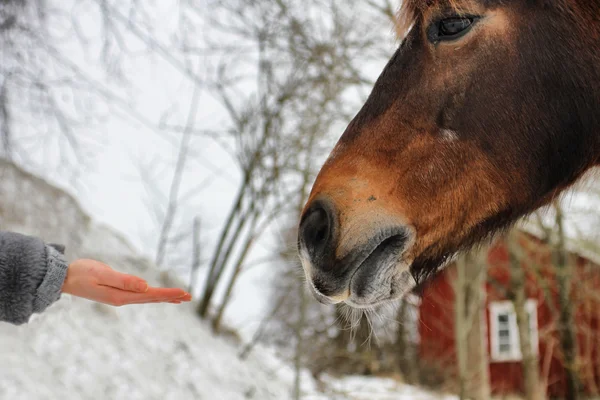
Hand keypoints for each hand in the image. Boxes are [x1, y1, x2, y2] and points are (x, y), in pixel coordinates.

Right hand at [61, 259, 191, 305]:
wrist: (64, 278)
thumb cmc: (82, 273)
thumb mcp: (103, 274)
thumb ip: (124, 281)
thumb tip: (145, 287)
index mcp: (121, 296)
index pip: (151, 295)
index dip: (168, 294)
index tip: (184, 293)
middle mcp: (122, 299)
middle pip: (152, 299)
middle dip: (171, 297)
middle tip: (190, 297)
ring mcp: (119, 297)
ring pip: (147, 298)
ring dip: (164, 297)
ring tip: (180, 298)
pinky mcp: (116, 293)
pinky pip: (140, 296)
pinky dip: (152, 295)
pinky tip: (156, 296)